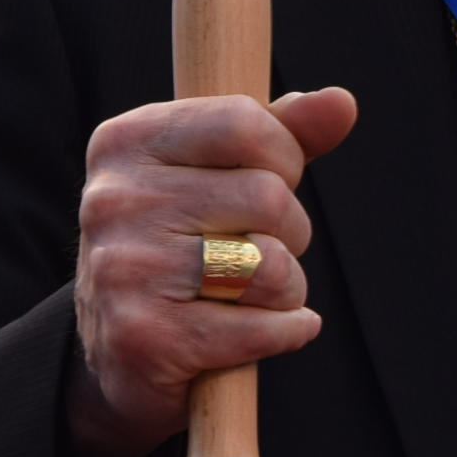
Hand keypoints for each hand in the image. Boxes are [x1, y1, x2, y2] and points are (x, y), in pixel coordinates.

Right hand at [65, 86, 357, 456]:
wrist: (117, 354)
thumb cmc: (183, 246)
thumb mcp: (219, 174)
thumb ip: (282, 134)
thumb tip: (342, 102)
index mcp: (126, 141)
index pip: (244, 122)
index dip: (284, 157)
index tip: (272, 182)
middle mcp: (114, 199)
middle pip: (266, 196)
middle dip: (289, 231)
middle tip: (259, 251)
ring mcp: (124, 269)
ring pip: (269, 265)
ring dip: (287, 287)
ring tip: (256, 294)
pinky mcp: (144, 338)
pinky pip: (261, 328)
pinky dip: (286, 332)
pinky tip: (267, 328)